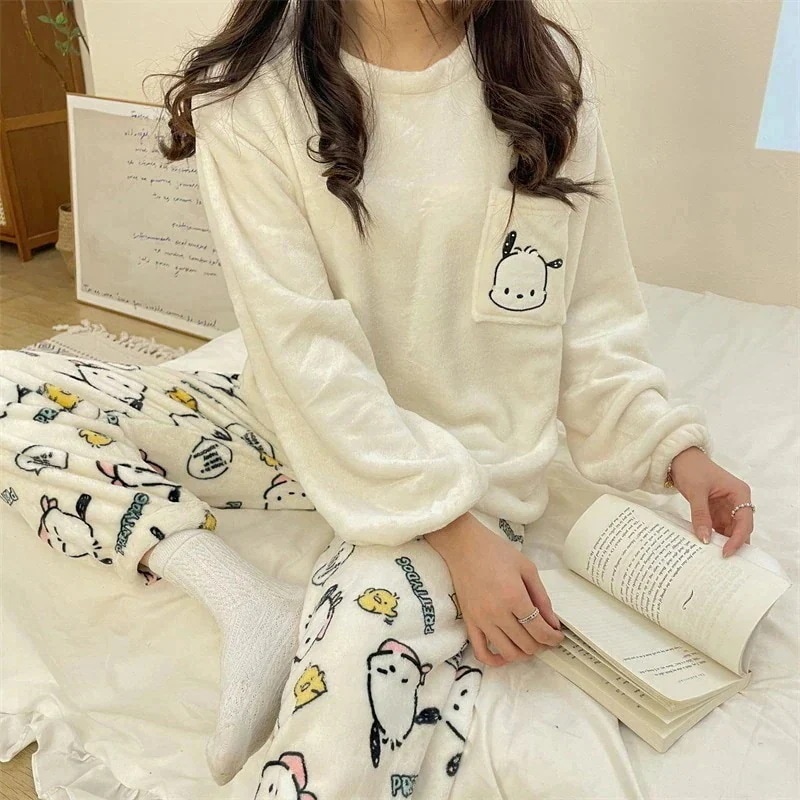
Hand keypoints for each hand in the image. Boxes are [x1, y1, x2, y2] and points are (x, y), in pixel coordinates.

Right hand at [425, 513, 563, 666]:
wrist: (463, 546)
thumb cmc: (496, 552)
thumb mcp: (526, 568)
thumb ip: (541, 597)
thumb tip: (552, 622)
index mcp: (514, 596)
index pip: (539, 630)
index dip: (553, 638)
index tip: (558, 636)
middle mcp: (497, 613)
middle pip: (526, 644)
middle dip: (541, 645)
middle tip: (546, 637)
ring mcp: (481, 620)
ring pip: (508, 652)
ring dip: (523, 653)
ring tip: (529, 643)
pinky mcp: (469, 622)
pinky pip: (481, 652)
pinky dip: (495, 660)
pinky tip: (505, 656)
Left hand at [669, 446, 753, 557]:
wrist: (678, 457)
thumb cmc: (692, 468)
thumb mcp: (696, 491)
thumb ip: (700, 515)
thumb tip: (704, 538)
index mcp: (740, 493)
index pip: (744, 521)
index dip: (737, 539)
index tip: (726, 553)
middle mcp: (736, 502)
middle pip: (739, 528)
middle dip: (731, 544)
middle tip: (721, 562)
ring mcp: (725, 507)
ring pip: (727, 530)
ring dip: (721, 542)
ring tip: (712, 559)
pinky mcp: (714, 510)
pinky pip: (716, 527)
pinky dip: (711, 536)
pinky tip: (705, 548)